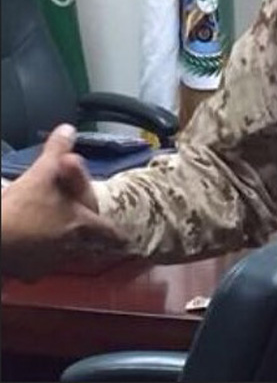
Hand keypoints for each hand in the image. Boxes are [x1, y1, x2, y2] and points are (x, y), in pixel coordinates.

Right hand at [1, 124, 125, 279]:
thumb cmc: (22, 207)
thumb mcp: (42, 172)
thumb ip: (58, 150)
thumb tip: (69, 128)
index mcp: (83, 225)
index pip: (111, 233)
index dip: (118, 235)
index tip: (127, 239)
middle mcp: (71, 248)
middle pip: (87, 245)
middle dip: (87, 238)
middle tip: (84, 231)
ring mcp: (49, 264)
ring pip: (64, 256)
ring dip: (62, 247)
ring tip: (54, 236)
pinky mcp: (27, 274)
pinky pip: (38, 267)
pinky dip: (37, 259)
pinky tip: (29, 250)